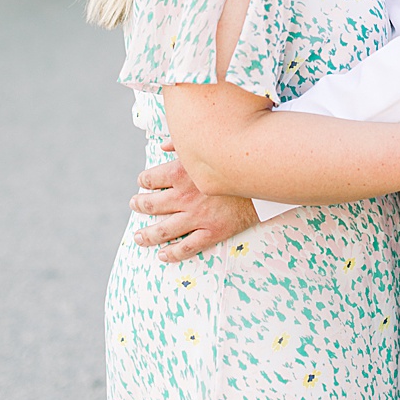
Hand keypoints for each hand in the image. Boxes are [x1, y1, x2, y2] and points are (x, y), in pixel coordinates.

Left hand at [129, 142, 259, 261]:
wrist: (264, 178)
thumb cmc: (234, 158)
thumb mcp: (206, 145)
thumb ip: (181, 145)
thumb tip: (162, 146)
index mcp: (180, 172)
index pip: (150, 179)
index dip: (144, 181)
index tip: (143, 183)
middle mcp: (184, 196)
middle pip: (151, 204)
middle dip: (139, 205)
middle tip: (135, 205)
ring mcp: (197, 216)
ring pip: (164, 230)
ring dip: (147, 235)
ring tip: (138, 237)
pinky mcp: (212, 232)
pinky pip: (188, 247)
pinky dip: (173, 253)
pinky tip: (163, 255)